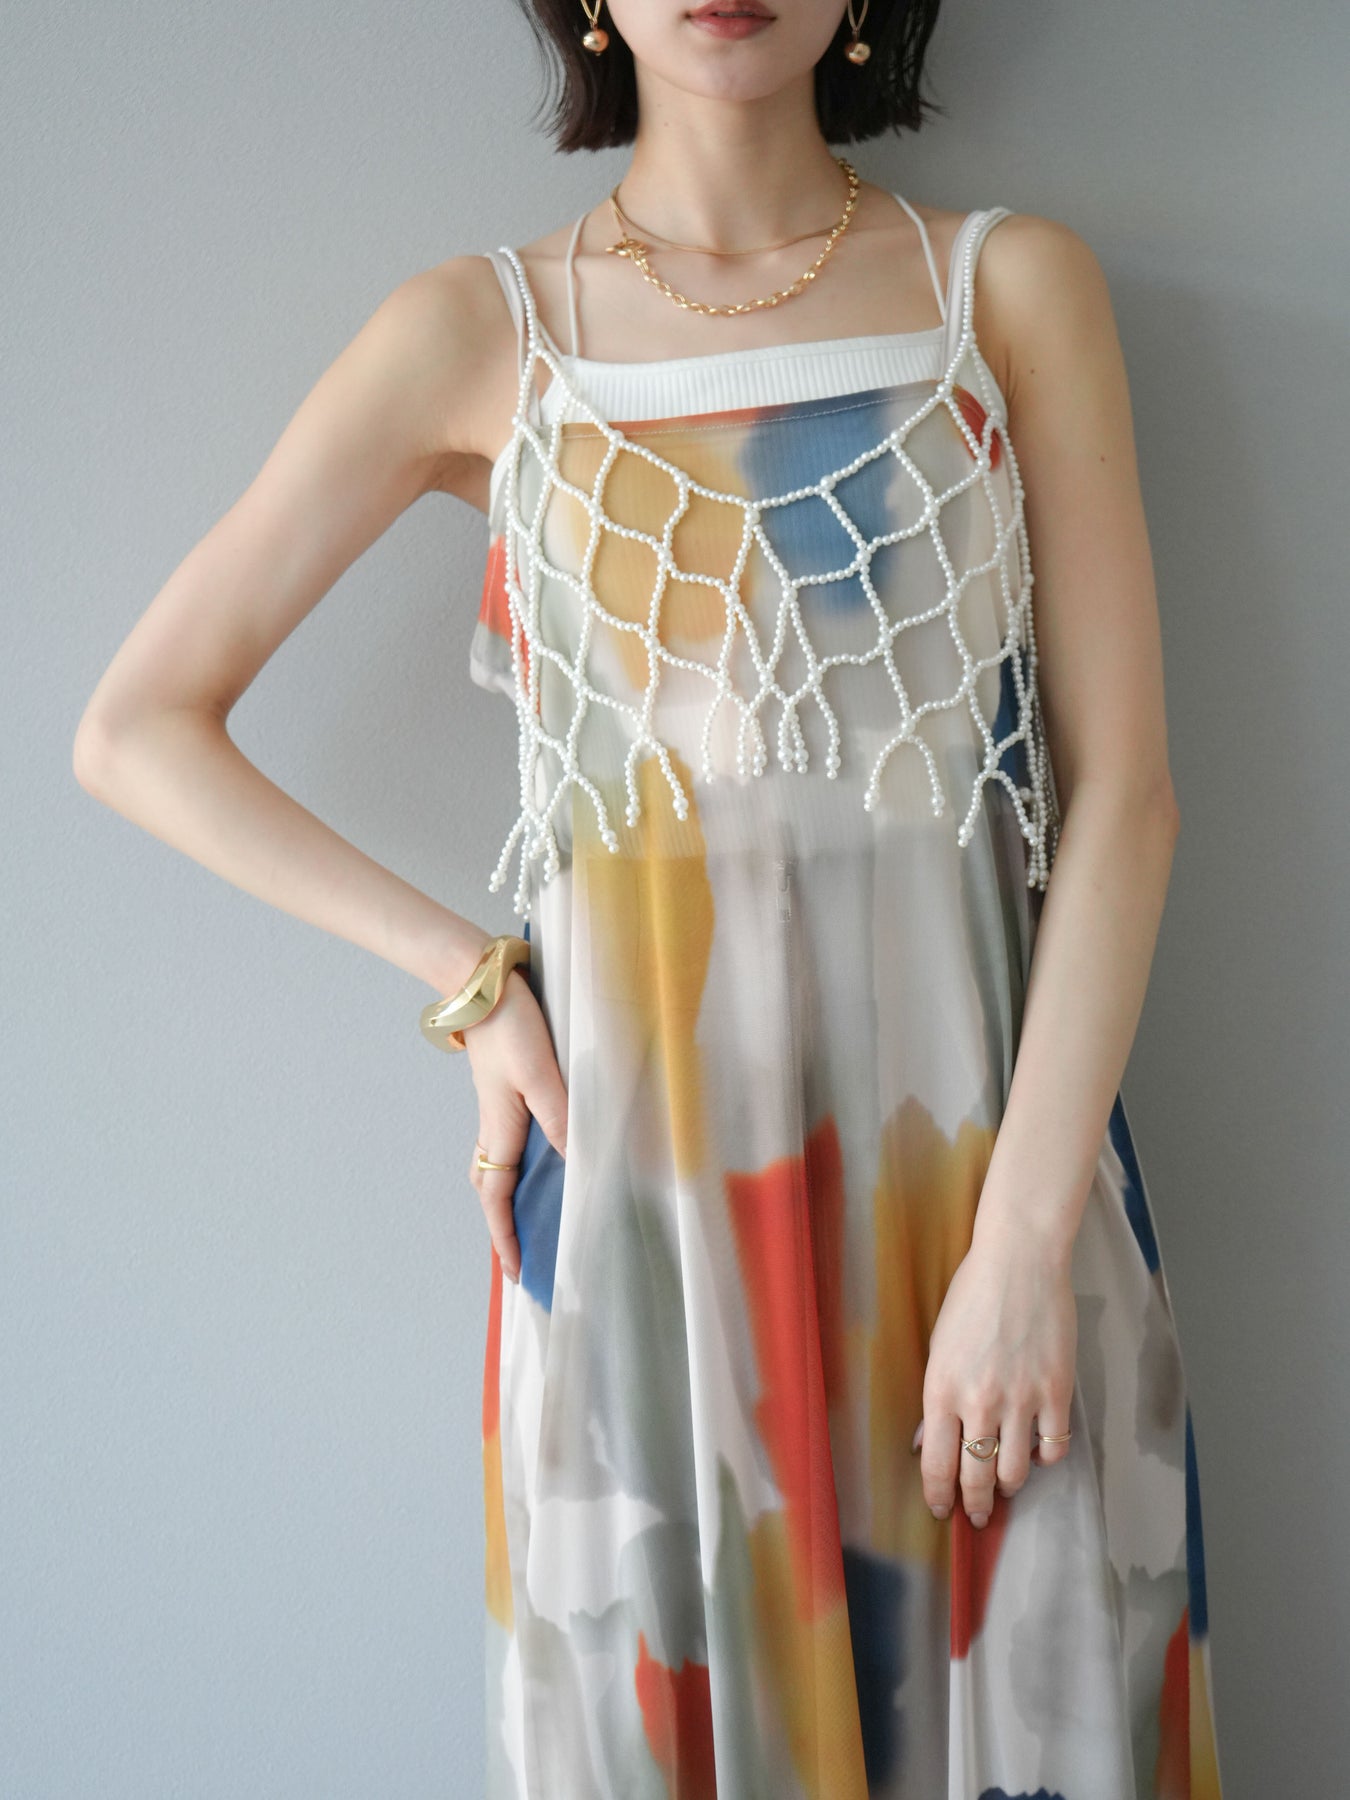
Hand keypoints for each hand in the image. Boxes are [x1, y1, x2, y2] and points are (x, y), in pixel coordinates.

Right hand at [462, 968, 568, 1284]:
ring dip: (512, 1195)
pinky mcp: (506, 1088)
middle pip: (494, 1187)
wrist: (480, 982)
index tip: (514, 1272)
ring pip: (501, 1163)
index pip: (497, 1197)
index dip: (505, 1236)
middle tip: (523, 1252)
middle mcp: (495, 1123)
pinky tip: (547, 1156)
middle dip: (505, 1224)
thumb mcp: (541, 1074)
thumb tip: (575, 1163)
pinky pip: (512, 1139)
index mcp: (500, 1128)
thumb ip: (560, 1117)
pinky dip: (523, 1161)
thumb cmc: (509, 1026)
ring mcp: (498, 1106)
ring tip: (535, 1216)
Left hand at [913, 1218, 1076, 1526]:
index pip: (937, 1465)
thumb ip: (937, 1398)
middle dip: (974, 1505)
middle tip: (976, 1515)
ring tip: (1005, 1485)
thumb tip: (927, 1442)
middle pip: (976, 1478)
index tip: (940, 1510)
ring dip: (1008, 1485)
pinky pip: (1054, 1447)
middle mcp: (979, 1403)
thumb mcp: (939, 1346)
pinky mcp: (1057, 1392)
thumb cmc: (972, 1296)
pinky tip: (1037, 1451)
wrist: (1019, 1262)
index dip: (938, 1496)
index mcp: (941, 1390)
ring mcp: (1021, 1400)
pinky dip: (1045, 1457)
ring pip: (1015, 1471)